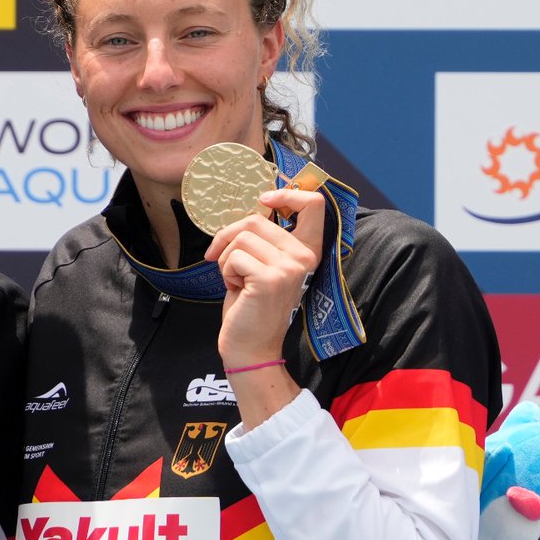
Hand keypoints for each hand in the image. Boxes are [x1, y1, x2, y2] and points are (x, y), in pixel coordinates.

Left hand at [205, 186, 324, 368]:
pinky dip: (225, 272)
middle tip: (225, 261)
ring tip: (238, 280)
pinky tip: (238, 290)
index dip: (287, 194)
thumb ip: (266, 238)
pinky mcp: (270, 278)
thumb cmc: (251, 303)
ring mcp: (290, 267)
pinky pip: (233, 256)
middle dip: (228, 238)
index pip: (314, 204)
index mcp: (308, 250)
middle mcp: (304, 256)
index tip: (265, 200)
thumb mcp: (264, 263)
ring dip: (226, 258)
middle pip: (254, 220)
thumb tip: (255, 207)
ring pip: (240, 237)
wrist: (250, 346)